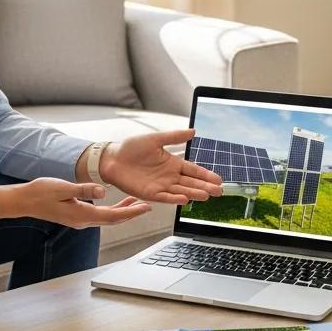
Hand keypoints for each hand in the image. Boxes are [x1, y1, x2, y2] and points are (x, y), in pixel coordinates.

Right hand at [0, 178, 151, 227]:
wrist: (24, 200)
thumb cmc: (41, 192)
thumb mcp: (63, 187)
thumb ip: (83, 189)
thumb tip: (103, 191)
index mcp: (82, 215)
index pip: (113, 216)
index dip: (132, 212)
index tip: (146, 207)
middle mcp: (83, 221)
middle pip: (114, 219)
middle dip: (132, 213)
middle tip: (148, 206)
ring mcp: (79, 220)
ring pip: (107, 218)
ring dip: (123, 211)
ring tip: (137, 203)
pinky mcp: (76, 215)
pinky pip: (100, 215)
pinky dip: (112, 209)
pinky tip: (116, 202)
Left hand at [96, 129, 222, 204]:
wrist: (112, 158)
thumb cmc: (132, 147)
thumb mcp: (155, 139)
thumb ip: (174, 137)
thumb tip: (193, 131)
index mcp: (172, 163)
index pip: (193, 170)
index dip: (206, 175)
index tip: (219, 179)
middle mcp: (169, 176)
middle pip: (191, 183)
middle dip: (205, 187)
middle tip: (219, 191)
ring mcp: (161, 186)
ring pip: (181, 191)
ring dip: (194, 193)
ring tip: (207, 196)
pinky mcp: (150, 193)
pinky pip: (165, 197)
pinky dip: (175, 199)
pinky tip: (185, 199)